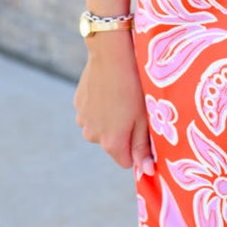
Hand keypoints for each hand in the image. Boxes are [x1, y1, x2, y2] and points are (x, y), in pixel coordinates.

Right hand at [73, 33, 152, 172]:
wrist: (111, 54)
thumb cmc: (134, 86)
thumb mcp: (144, 117)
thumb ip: (143, 147)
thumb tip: (148, 172)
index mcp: (111, 143)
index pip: (126, 162)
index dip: (137, 150)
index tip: (143, 132)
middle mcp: (93, 136)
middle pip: (112, 145)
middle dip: (123, 133)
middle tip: (134, 109)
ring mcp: (82, 120)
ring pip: (101, 128)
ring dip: (110, 119)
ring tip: (120, 97)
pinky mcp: (78, 104)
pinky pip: (92, 113)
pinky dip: (100, 107)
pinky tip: (108, 89)